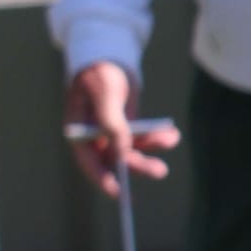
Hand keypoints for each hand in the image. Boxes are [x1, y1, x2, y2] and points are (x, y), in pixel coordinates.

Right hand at [63, 60, 178, 196]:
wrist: (108, 58)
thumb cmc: (99, 73)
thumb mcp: (104, 94)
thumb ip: (111, 123)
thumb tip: (121, 152)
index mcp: (79, 133)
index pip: (89, 162)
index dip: (103, 179)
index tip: (119, 192)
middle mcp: (94, 139)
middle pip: (115, 160)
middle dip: (138, 165)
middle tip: (160, 170)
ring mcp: (111, 135)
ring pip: (132, 151)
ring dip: (152, 149)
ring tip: (171, 140)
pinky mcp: (126, 129)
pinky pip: (142, 139)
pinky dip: (157, 137)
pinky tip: (171, 134)